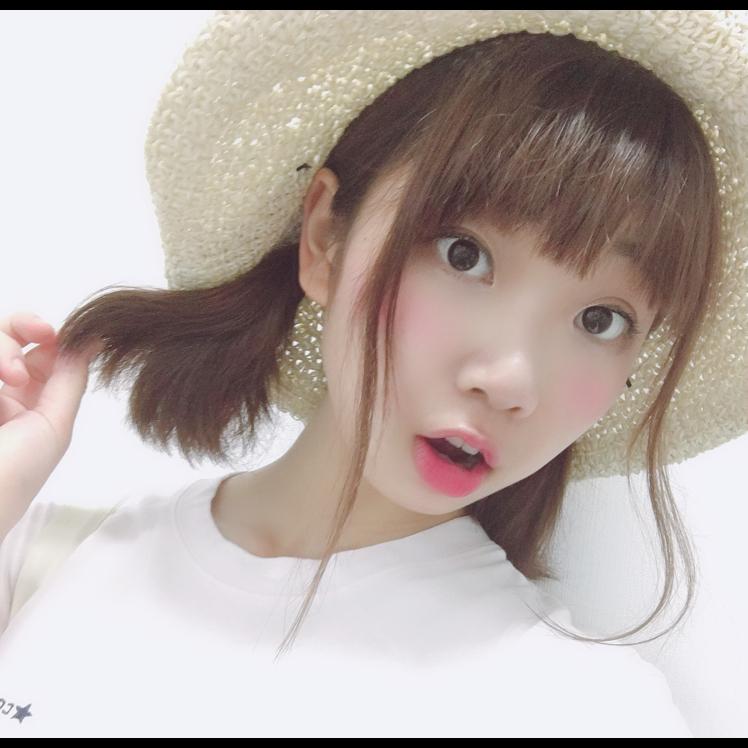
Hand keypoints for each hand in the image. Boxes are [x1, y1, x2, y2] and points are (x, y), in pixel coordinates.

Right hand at [0, 311, 100, 538]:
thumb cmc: (16, 473)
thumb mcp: (54, 424)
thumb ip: (72, 378)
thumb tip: (97, 338)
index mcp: (25, 403)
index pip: (38, 352)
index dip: (48, 336)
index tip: (55, 333)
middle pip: (7, 336)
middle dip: (21, 326)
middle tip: (40, 332)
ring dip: (2, 348)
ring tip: (9, 376)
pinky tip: (1, 383)